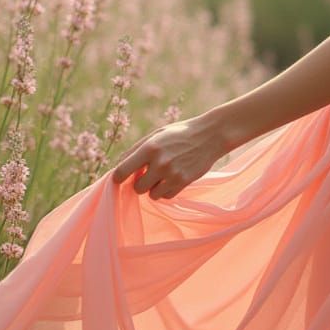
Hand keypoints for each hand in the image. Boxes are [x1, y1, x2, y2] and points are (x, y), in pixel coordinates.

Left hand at [111, 114, 228, 199]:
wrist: (211, 135)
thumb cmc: (180, 133)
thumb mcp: (157, 134)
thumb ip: (137, 149)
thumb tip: (118, 166)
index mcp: (149, 148)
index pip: (122, 171)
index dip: (118, 178)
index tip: (120, 179)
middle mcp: (159, 162)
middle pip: (137, 188)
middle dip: (140, 183)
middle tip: (148, 174)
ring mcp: (172, 174)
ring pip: (151, 195)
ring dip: (154, 188)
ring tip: (163, 176)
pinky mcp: (184, 182)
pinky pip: (166, 196)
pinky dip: (167, 190)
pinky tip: (173, 178)